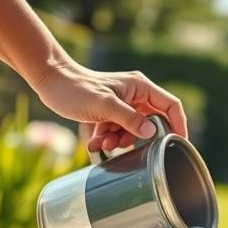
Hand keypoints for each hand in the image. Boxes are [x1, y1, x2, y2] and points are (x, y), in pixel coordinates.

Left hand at [32, 58, 187, 151]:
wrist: (49, 81)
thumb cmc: (75, 89)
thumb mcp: (104, 106)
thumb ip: (129, 119)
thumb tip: (152, 133)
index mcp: (140, 87)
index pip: (171, 106)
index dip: (178, 125)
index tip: (178, 143)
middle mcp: (136, 95)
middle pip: (151, 122)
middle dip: (137, 138)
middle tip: (122, 147)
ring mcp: (124, 103)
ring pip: (133, 130)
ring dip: (119, 140)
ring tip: (102, 144)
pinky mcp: (112, 111)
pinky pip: (119, 130)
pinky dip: (109, 138)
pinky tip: (95, 143)